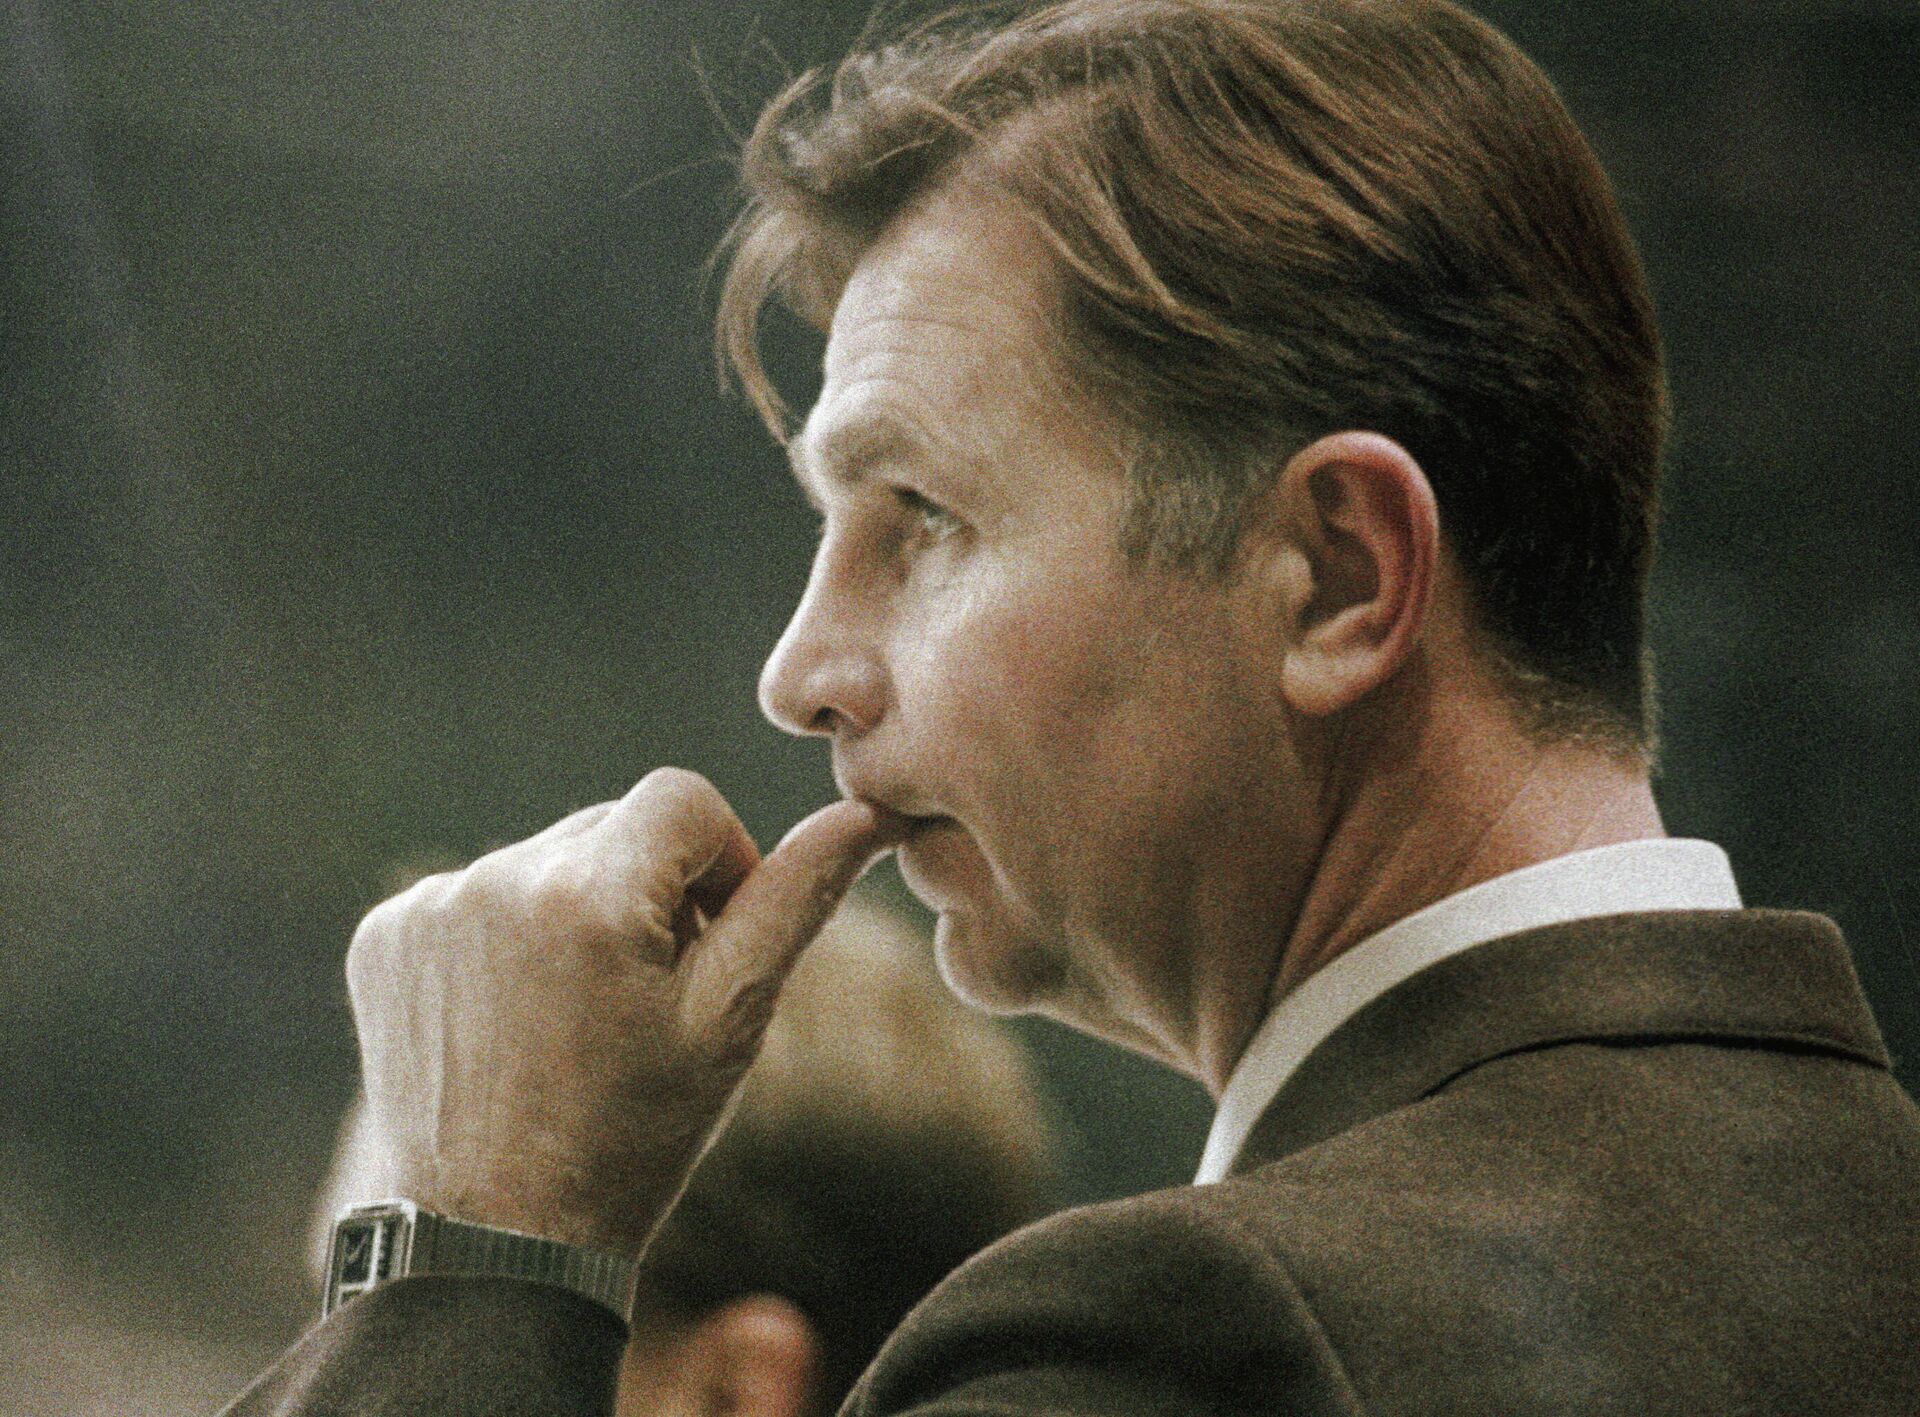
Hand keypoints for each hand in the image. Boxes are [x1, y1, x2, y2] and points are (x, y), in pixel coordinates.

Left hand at [343, 769, 906, 1255]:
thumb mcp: (729, 1024)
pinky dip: (510, 937)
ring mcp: (430, 908)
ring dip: (581, 910)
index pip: (683, 800)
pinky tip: (519, 1019)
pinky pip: (477, 896)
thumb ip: (790, 903)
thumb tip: (861, 814)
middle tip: (651, 994)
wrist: (487, 1244)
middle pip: (614, 825)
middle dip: (650, 889)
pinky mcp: (384, 936)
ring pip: (548, 859)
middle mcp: (499, 880)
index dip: (720, 862)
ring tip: (579, 1016)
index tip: (710, 943)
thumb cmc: (629, 1140)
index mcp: (593, 897)